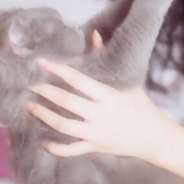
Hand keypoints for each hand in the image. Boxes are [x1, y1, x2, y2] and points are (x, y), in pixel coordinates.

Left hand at [27, 31, 167, 160]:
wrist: (152, 135)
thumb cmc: (140, 103)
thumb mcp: (128, 80)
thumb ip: (107, 57)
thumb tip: (94, 34)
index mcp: (108, 95)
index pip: (77, 80)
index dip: (58, 70)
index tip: (41, 63)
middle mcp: (100, 114)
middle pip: (66, 102)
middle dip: (45, 92)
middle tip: (32, 85)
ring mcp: (96, 133)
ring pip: (63, 126)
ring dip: (43, 115)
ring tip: (31, 106)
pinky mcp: (94, 147)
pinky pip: (69, 150)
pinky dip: (54, 147)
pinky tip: (43, 139)